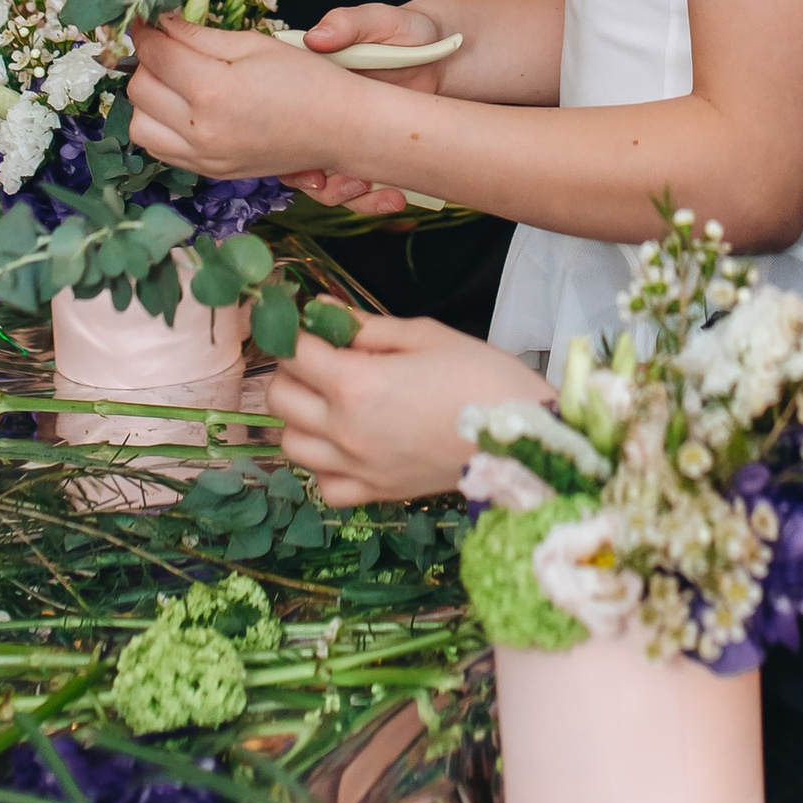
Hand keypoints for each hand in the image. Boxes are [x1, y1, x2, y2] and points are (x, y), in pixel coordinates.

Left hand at [129, 13, 357, 180]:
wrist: (340, 128)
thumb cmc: (306, 79)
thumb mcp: (253, 44)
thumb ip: (198, 34)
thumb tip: (162, 24)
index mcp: (213, 89)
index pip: (154, 54)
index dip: (146, 31)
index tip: (149, 20)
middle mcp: (201, 129)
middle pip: (140, 89)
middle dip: (148, 62)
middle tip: (169, 47)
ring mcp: (204, 156)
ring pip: (140, 126)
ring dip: (149, 99)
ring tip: (174, 81)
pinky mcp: (210, 171)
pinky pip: (161, 150)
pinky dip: (161, 126)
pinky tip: (183, 109)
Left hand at [262, 317, 544, 506]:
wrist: (523, 436)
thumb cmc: (480, 375)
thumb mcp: (424, 335)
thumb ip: (366, 326)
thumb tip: (321, 310)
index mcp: (357, 384)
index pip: (294, 353)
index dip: (294, 331)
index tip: (305, 323)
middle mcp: (346, 430)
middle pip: (280, 398)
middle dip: (292, 370)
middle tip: (321, 358)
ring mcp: (358, 467)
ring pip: (292, 444)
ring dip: (301, 417)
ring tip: (331, 401)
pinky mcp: (377, 493)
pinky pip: (325, 485)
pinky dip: (324, 466)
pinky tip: (347, 445)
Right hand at [277, 12, 444, 209]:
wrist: (443, 55)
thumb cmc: (407, 32)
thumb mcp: (380, 21)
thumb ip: (349, 24)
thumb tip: (316, 38)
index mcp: (308, 77)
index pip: (274, 112)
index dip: (279, 141)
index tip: (303, 158)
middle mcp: (316, 111)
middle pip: (290, 155)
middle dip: (306, 178)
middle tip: (329, 182)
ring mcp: (340, 136)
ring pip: (321, 179)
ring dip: (339, 193)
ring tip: (368, 187)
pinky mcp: (366, 154)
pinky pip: (355, 186)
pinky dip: (371, 199)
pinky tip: (394, 196)